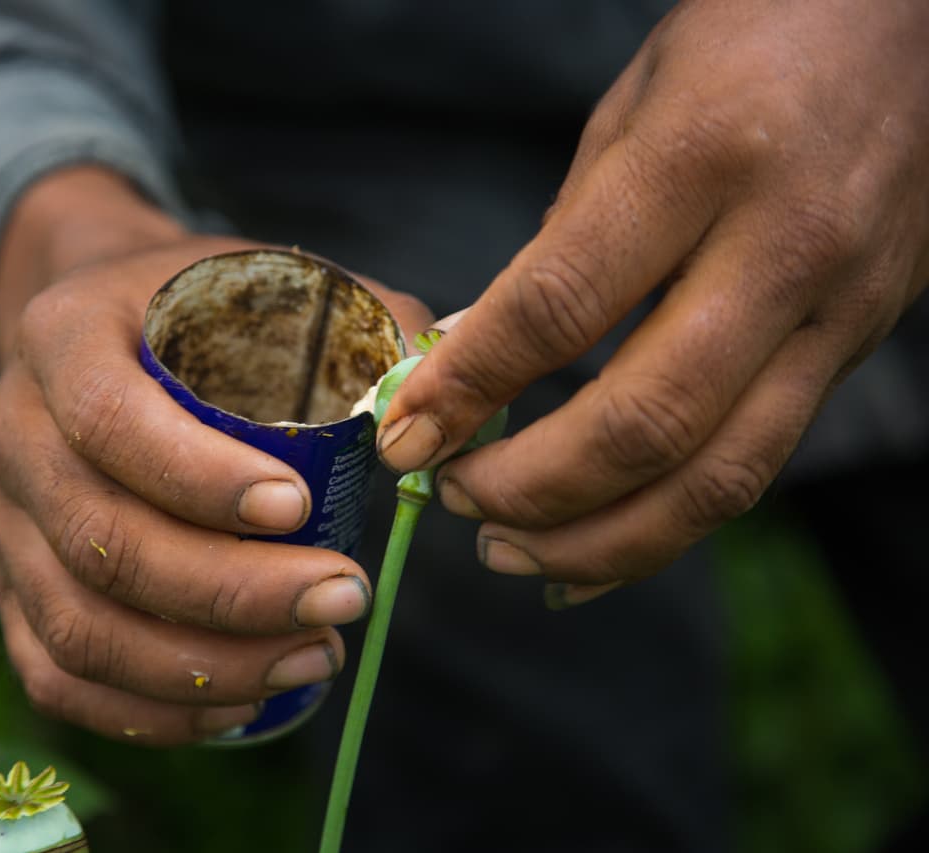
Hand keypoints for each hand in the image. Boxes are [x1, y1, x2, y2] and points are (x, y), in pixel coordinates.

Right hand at [0, 168, 429, 742]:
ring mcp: (0, 517)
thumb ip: (369, 325)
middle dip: (231, 592)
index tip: (302, 509)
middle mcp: (10, 428)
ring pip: (78, 626)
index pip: (111, 419)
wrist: (106, 330)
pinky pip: (57, 674)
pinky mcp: (8, 585)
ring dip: (203, 665)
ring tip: (315, 656)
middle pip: (102, 540)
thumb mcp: (276, 284)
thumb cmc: (206, 313)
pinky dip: (148, 710)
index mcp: (62, 334)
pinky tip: (241, 703)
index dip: (201, 478)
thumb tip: (442, 406)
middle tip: (342, 598)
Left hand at [377, 0, 928, 606]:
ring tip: (510, 554)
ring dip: (598, 543)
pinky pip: (755, 468)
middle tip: (456, 502)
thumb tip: (469, 359)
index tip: (404, 436)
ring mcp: (835, 312)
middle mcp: (782, 248)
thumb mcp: (629, 112)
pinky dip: (667, 530)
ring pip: (714, 478)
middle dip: (531, 488)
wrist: (915, 24)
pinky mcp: (857, 349)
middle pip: (645, 422)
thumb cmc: (753, 39)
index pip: (559, 308)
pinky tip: (596, 552)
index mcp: (700, 160)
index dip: (469, 389)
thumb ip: (556, 247)